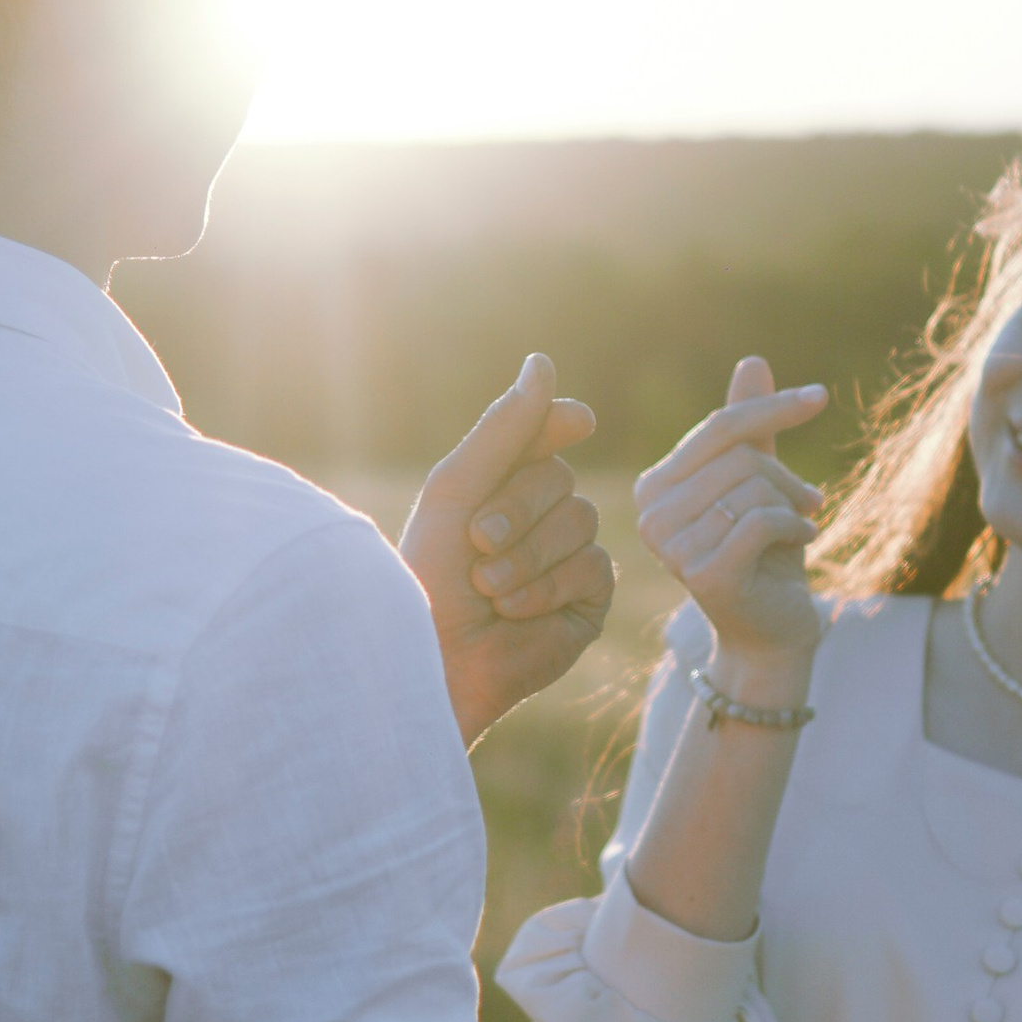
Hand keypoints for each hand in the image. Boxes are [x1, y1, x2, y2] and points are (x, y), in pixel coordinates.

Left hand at [403, 355, 615, 748]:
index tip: (577, 422)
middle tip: (477, 543)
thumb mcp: (456, 491)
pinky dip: (546, 587)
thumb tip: (543, 363)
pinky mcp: (587, 601)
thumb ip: (503, 430)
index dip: (559, 423)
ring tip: (487, 588)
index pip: (545, 434)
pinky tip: (513, 611)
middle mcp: (539, 517)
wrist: (433, 659)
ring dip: (525, 555)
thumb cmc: (428, 577)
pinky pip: (592, 567)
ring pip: (580, 522)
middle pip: (559, 478)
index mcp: (500, 484)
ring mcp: (568, 558)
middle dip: (516, 509)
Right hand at [633, 356, 827, 684]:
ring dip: (793, 505)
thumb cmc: (765, 556)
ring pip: (754, 488)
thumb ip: (752, 429)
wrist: (771, 632)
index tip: (820, 398)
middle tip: (808, 502)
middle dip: (786, 476)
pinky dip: (796, 527)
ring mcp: (671, 548)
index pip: (719, 427)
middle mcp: (651, 516)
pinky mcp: (704, 574)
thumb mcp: (760, 484)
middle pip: (740, 457)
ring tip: (800, 527)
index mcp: (656, 487)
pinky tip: (802, 542)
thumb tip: (753, 361)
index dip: (771, 408)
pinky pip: (762, 520)